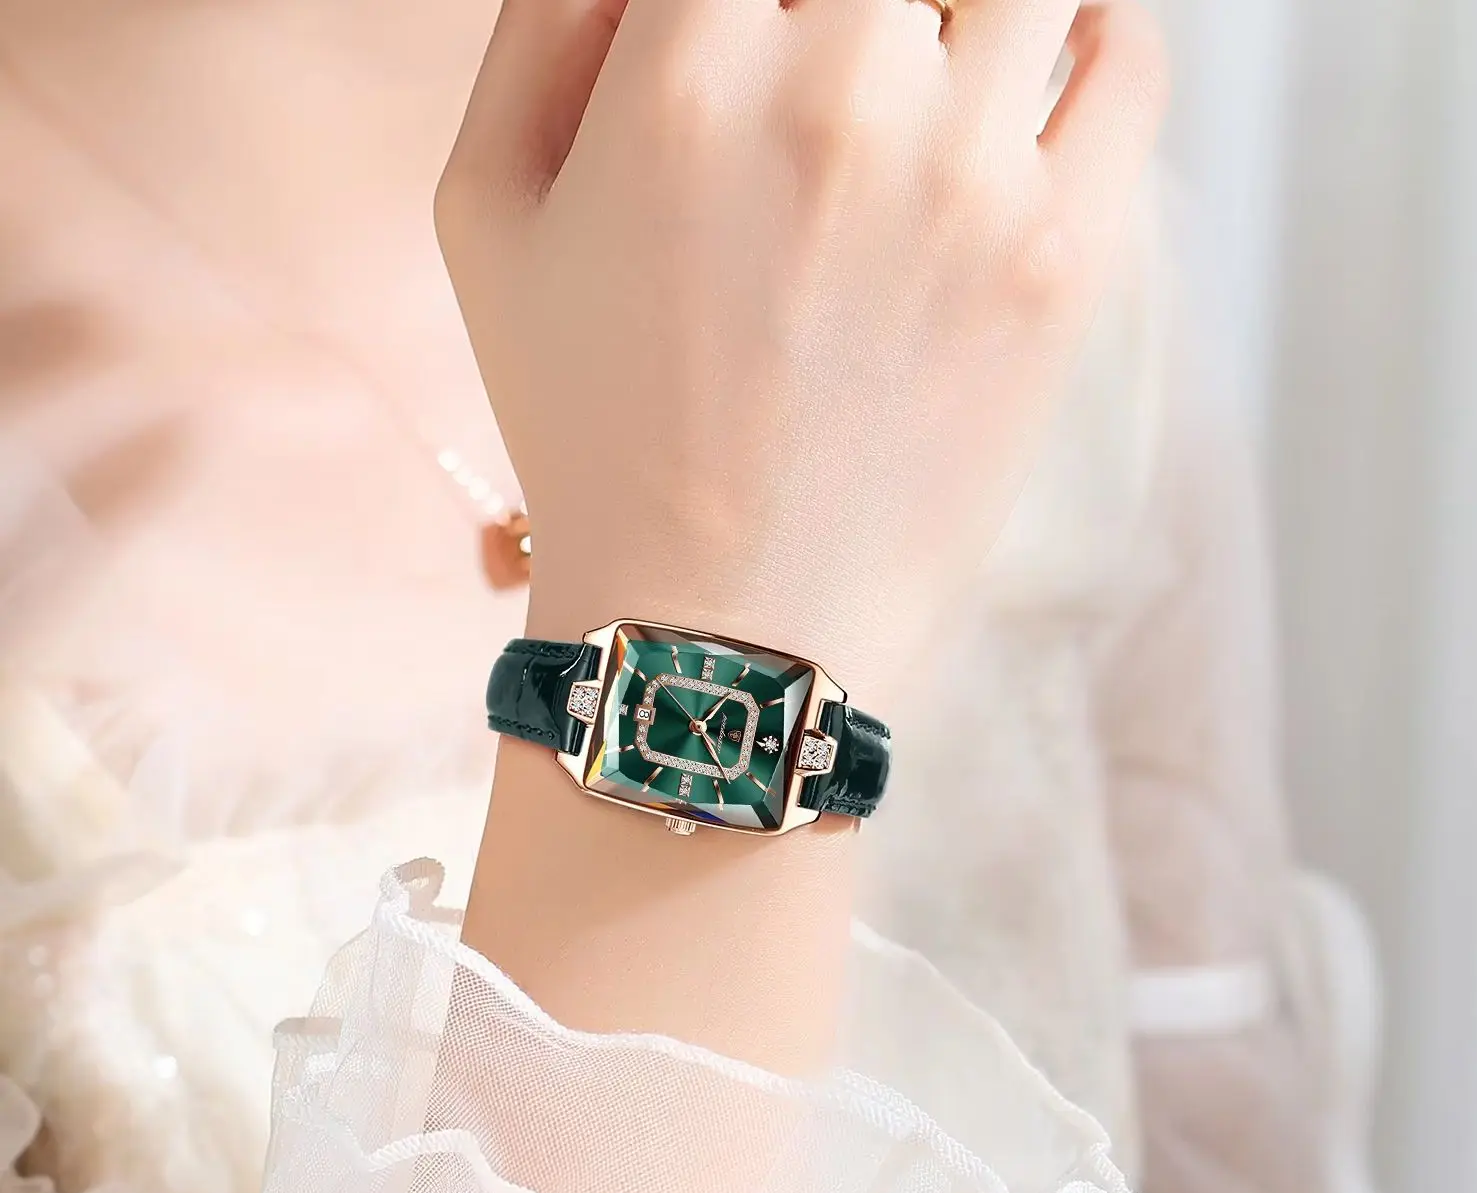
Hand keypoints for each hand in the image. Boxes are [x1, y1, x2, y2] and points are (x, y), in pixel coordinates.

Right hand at [437, 0, 1167, 700]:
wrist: (719, 630)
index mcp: (688, 66)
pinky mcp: (1066, 262)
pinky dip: (1097, 34)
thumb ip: (540, 22)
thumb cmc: (588, 435)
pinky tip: (1041, 72)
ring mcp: (975, 176)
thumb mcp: (488, 222)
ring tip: (926, 65)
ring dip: (962, 12)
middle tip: (828, 75)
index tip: (752, 33)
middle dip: (847, 11)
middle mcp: (845, 91)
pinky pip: (1131, 62)